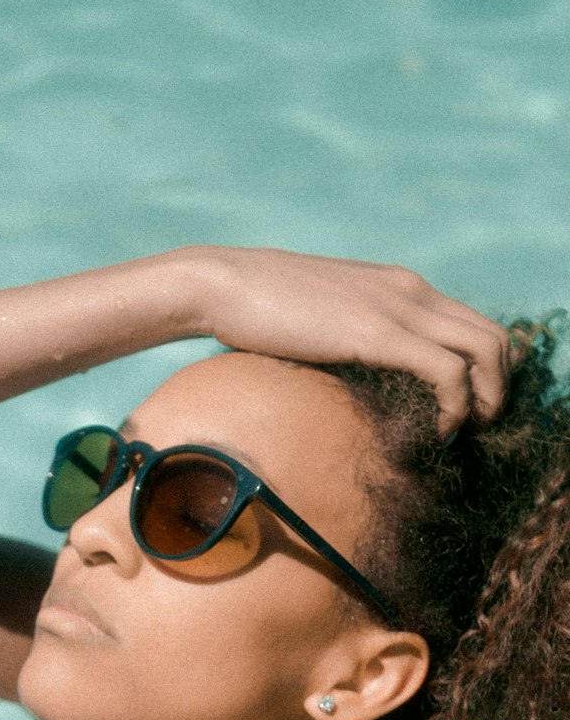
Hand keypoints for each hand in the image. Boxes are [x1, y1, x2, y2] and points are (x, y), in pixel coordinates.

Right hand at [189, 246, 509, 435]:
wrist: (223, 284)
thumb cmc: (258, 310)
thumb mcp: (322, 321)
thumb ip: (351, 338)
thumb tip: (356, 379)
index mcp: (400, 287)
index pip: (471, 324)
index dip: (482, 373)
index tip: (462, 412)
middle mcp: (412, 290)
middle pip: (494, 337)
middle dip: (496, 389)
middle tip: (474, 429)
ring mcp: (400, 307)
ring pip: (486, 350)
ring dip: (487, 400)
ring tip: (461, 434)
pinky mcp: (380, 333)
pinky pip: (448, 372)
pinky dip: (455, 407)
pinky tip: (434, 432)